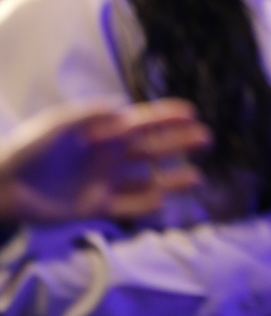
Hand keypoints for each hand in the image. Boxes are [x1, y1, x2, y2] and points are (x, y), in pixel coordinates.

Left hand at [0, 99, 208, 223]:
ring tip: (197, 178)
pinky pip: (128, 206)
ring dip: (171, 178)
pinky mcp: (96, 206)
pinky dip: (146, 205)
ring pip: (147, 179)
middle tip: (206, 138)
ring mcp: (106, 181)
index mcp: (104, 132)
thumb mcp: (58, 124)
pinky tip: (162, 202)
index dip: (167, 116)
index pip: (143, 121)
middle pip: (153, 148)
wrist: (4, 186)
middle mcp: (111, 155)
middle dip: (179, 142)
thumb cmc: (30, 148)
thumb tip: (123, 108)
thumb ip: (90, 114)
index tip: (191, 111)